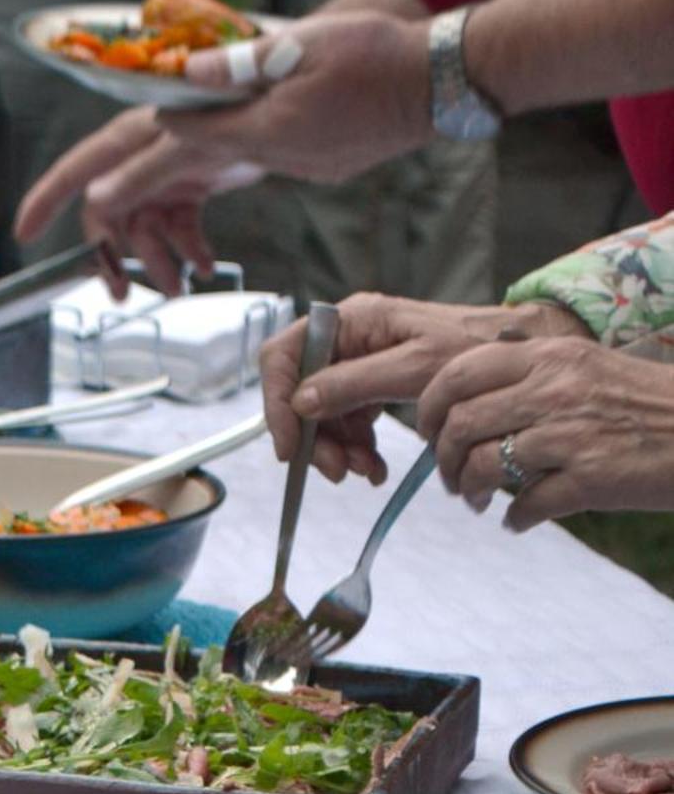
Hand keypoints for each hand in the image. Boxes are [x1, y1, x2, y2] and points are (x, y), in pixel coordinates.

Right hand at [16, 13, 430, 292]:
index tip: (26, 230)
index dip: (60, 192)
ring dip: (152, 252)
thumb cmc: (350, 80)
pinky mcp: (229, 160)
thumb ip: (201, 134)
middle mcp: (186, 124)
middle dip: (109, 243)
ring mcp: (206, 143)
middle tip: (120, 292)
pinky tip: (202, 268)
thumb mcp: (278, 110)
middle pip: (118, 187)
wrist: (407, 81)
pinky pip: (183, 209)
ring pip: (148, 207)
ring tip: (178, 287)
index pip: (105, 153)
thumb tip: (139, 154)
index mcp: (187, 109)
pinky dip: (184, 244)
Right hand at [261, 295, 589, 485]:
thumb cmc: (474, 348)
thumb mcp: (414, 368)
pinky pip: (347, 424)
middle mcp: (346, 339)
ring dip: (338, 451)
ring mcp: (358, 364)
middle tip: (341, 473)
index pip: (284, 356)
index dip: (277, 403)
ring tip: (368, 472)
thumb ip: (354, 383)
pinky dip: (355, 450)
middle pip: (299, 394)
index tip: (291, 448)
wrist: (516, 353)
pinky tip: (376, 468)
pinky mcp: (372, 388)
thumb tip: (301, 402)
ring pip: (321, 416)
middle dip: (315, 438)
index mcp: (350, 320)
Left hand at [418, 336, 673, 527]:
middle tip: (452, 480)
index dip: (429, 409)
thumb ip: (532, 377)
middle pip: (459, 424)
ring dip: (469, 491)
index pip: (457, 373)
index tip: (431, 433)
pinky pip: (525, 506)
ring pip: (481, 466)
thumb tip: (470, 405)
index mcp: (550, 355)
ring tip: (477, 501)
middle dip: (442, 460)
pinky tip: (518, 520)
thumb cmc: (644, 404)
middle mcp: (555, 389)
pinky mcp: (591, 479)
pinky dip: (514, 519)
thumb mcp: (586, 368)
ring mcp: (571, 435)